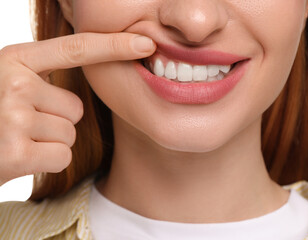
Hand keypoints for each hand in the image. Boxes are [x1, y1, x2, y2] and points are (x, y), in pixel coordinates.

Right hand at [0, 32, 155, 185]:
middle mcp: (13, 83)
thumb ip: (42, 78)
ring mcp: (13, 116)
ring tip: (16, 139)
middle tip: (22, 126)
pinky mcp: (15, 151)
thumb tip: (86, 80)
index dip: (114, 45)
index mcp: (13, 61)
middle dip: (56, 121)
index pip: (76, 49)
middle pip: (75, 108)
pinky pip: (61, 155)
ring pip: (69, 133)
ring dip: (49, 142)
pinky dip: (45, 162)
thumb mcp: (8, 86)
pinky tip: (18, 158)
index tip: (146, 42)